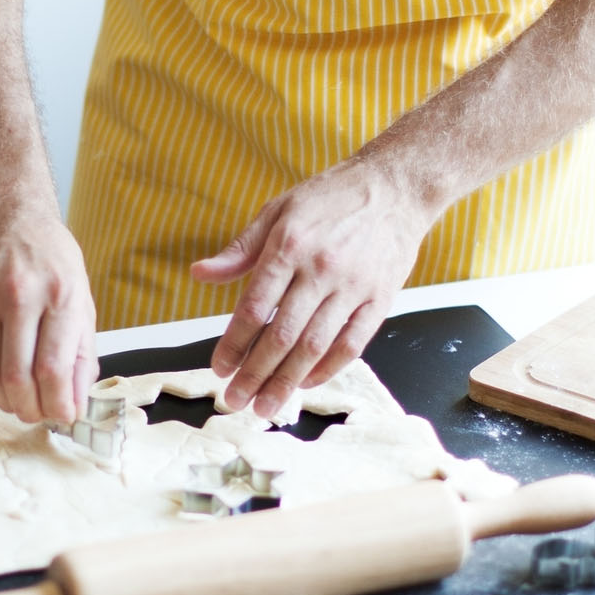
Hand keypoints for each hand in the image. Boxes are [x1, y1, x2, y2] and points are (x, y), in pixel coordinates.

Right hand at [0, 205, 98, 424]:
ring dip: (6, 403)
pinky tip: (0, 386)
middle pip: (17, 377)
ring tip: (21, 404)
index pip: (53, 368)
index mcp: (59, 294)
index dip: (58, 404)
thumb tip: (75, 401)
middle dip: (31, 410)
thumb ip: (81, 353)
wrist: (5, 215)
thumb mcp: (81, 298)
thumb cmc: (50, 257)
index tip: (64, 415)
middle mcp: (19, 296)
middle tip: (41, 415)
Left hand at [192, 157, 432, 418]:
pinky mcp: (380, 299)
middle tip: (236, 400)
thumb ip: (240, 250)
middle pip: (281, 336)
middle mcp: (320, 269)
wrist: (395, 187)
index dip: (233, 344)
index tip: (219, 369)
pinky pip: (352, 344)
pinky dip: (327, 369)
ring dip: (287, 382)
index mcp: (288, 246)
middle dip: (255, 374)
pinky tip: (306, 384)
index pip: (253, 307)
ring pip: (314, 347)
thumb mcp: (278, 211)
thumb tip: (199, 274)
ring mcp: (353, 287)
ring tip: (266, 406)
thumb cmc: (330, 198)